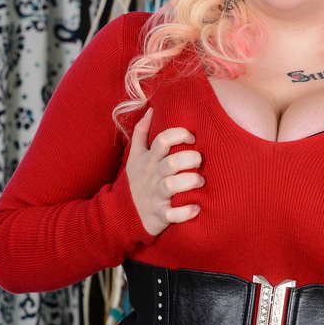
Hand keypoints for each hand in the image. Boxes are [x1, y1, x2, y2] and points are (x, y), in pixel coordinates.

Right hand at [125, 107, 204, 235]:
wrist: (123, 213)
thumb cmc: (137, 180)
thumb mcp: (135, 156)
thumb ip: (141, 132)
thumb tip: (151, 109)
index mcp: (149, 160)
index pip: (162, 141)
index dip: (179, 134)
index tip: (192, 138)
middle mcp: (153, 176)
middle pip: (172, 162)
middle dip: (190, 159)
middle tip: (199, 161)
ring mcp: (156, 196)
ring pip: (172, 186)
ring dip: (190, 181)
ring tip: (200, 181)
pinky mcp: (159, 215)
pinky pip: (173, 214)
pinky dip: (186, 212)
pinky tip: (197, 208)